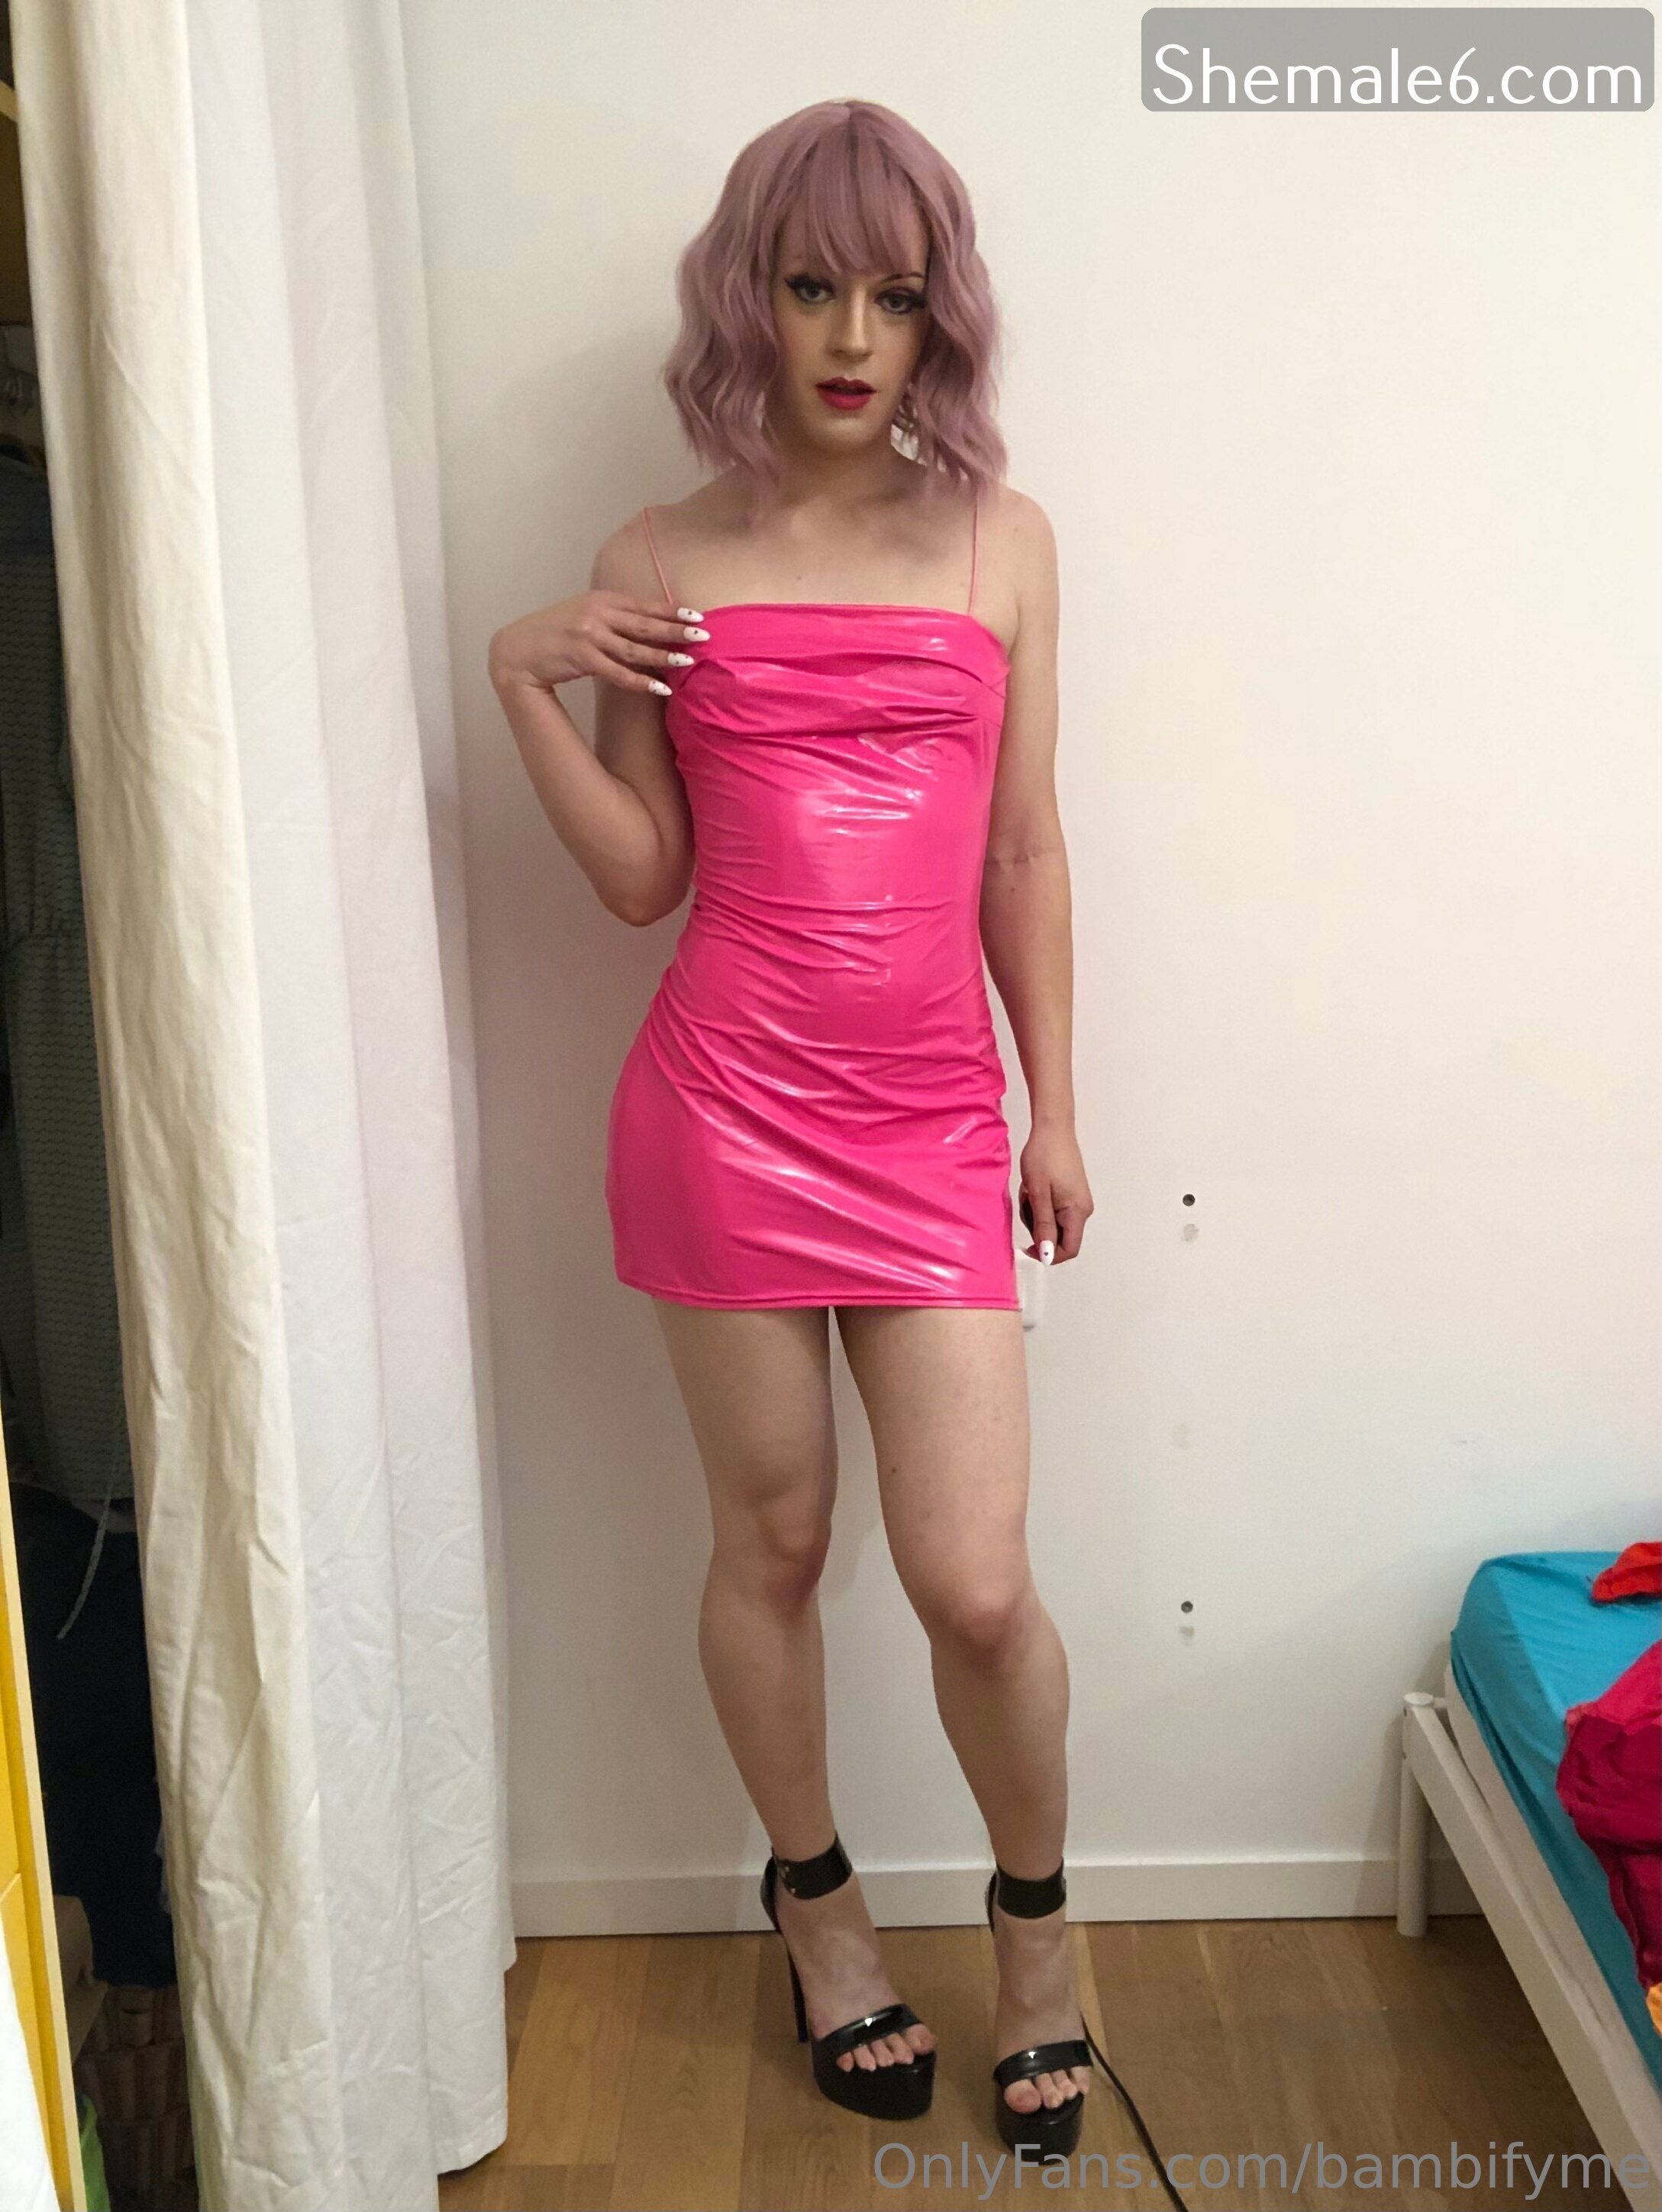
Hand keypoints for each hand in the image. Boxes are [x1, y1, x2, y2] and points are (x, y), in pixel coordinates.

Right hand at [487, 589, 703, 698]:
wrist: (516, 650)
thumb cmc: (553, 634)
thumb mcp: (583, 615)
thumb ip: (611, 617)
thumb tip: (646, 626)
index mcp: (601, 599)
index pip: (644, 605)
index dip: (672, 611)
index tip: (697, 615)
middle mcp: (597, 614)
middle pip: (645, 624)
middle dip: (676, 630)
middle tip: (705, 635)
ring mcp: (588, 635)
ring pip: (635, 649)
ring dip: (663, 656)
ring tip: (688, 662)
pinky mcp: (581, 658)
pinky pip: (618, 673)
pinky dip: (641, 681)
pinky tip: (661, 688)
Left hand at [1017, 1124, 1092, 1265]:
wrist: (1052, 1129)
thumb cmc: (1044, 1157)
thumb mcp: (1038, 1195)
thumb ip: (1043, 1226)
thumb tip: (1047, 1255)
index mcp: (1078, 1212)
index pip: (1068, 1250)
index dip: (1047, 1254)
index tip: (1027, 1245)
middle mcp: (1083, 1210)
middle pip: (1061, 1238)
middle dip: (1039, 1228)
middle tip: (1027, 1205)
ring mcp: (1078, 1201)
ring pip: (1055, 1224)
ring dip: (1037, 1215)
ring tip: (1030, 1192)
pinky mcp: (1071, 1194)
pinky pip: (1055, 1211)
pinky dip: (1041, 1205)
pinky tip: (1035, 1188)